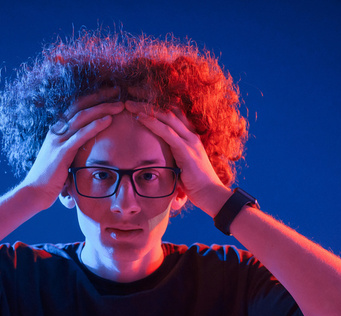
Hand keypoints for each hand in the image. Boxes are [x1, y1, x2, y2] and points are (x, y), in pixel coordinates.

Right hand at [21, 88, 124, 208]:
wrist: (34, 192)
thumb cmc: (50, 179)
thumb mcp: (62, 160)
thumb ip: (72, 151)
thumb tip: (87, 150)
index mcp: (57, 131)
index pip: (76, 108)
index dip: (93, 98)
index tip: (110, 93)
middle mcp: (56, 132)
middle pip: (81, 107)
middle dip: (101, 97)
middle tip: (118, 91)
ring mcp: (58, 140)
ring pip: (83, 117)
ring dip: (103, 109)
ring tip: (120, 105)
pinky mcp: (61, 152)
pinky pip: (81, 135)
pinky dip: (95, 126)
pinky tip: (109, 120)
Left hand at [124, 100, 230, 216]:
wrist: (211, 195)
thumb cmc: (196, 185)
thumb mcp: (182, 167)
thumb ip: (173, 160)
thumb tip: (158, 164)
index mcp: (191, 137)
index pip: (174, 114)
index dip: (157, 105)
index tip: (140, 100)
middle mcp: (191, 135)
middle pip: (168, 110)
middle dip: (148, 101)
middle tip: (130, 95)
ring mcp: (190, 141)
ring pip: (166, 117)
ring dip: (146, 109)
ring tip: (129, 103)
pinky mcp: (186, 150)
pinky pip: (166, 132)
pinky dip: (152, 123)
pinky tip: (139, 117)